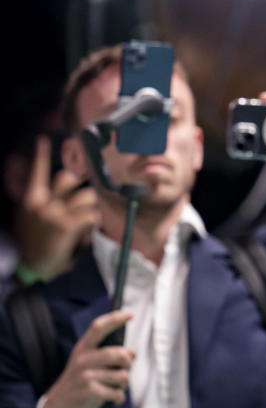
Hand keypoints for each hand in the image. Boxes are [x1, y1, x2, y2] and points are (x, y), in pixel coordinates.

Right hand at [14, 135, 99, 279]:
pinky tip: (87, 233)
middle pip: (69, 177)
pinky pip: (93, 215)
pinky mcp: (67, 225)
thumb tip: (50, 184)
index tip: (42, 139)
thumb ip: (38, 199)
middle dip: (81, 184)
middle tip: (85, 197)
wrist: (28, 267)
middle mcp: (42, 202)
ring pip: (87, 196)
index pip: (36, 171)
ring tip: (86, 221)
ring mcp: (55, 213)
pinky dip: (94, 223)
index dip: (40, 155)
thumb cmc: (32, 241)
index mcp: (31, 199)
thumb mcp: (28, 216)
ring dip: (92, 208)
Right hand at [40, 310, 135, 407]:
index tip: (129, 314)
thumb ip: (110, 355)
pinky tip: (114, 398)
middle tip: (125, 370)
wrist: (57, 407)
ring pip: (122, 376)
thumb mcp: (88, 363)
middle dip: (128, 363)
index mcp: (83, 348)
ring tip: (115, 387)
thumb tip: (133, 354)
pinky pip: (117, 392)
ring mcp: (85, 376)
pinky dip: (119, 397)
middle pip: (119, 354)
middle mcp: (83, 359)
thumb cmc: (80, 381)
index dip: (114, 319)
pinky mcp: (89, 392)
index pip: (98, 328)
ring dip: (123, 384)